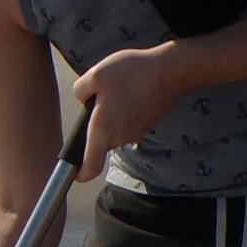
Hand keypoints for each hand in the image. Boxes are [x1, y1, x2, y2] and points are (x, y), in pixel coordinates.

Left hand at [70, 45, 184, 183]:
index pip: (90, 167)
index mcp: (102, 131)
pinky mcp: (146, 126)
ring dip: (112, 114)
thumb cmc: (132, 74)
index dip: (80, 173)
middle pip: (99, 140)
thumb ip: (80, 91)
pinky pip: (127, 123)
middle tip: (102, 96)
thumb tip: (84, 99)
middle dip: (95, 122)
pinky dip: (126, 111)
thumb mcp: (95, 74)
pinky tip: (132, 91)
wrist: (170, 72)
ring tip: (120, 89)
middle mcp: (118, 139)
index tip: (76, 174)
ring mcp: (135, 134)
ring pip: (113, 129)